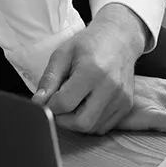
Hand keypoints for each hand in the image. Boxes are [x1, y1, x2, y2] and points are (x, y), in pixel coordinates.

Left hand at [32, 4, 146, 133]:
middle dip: (64, 120)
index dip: (51, 106)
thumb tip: (38, 102)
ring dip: (77, 122)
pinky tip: (87, 105)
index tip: (49, 99)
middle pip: (81, 123)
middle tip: (59, 107)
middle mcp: (110, 87)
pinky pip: (104, 126)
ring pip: (93, 128)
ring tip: (75, 103)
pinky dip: (91, 122)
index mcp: (92, 71)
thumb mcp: (63, 54)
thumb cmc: (89, 44)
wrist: (119, 38)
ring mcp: (121, 98)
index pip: (65, 104)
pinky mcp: (127, 104)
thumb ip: (49, 79)